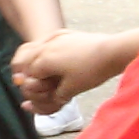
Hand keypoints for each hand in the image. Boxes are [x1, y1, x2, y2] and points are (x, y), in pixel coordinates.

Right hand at [10, 26, 138, 112]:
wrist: (113, 51)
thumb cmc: (92, 71)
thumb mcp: (70, 91)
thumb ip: (52, 98)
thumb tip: (36, 104)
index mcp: (44, 60)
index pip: (28, 76)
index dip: (33, 87)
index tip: (43, 93)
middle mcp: (46, 46)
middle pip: (25, 60)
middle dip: (28, 73)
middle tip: (38, 83)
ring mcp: (55, 38)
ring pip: (33, 48)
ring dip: (33, 60)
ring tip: (42, 70)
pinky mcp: (66, 34)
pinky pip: (48, 41)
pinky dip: (46, 49)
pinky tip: (54, 55)